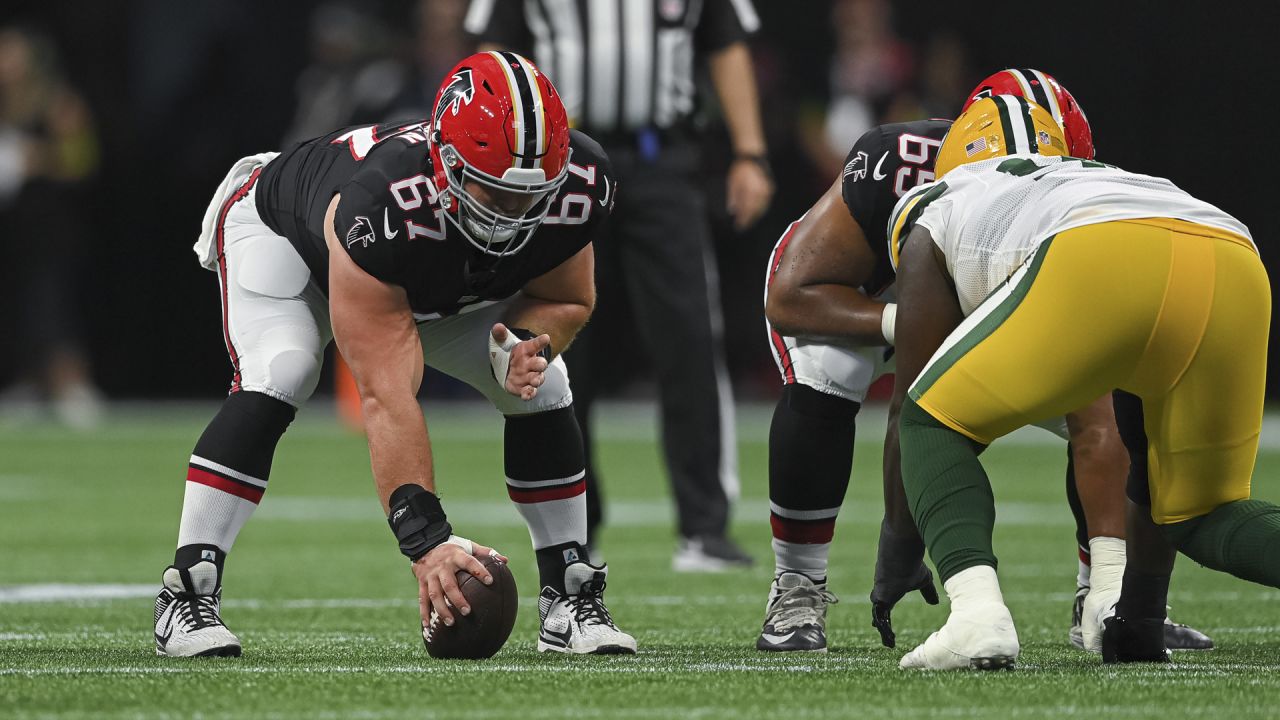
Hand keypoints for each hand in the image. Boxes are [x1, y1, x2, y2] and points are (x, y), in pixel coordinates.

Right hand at [413, 538, 507, 627]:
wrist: (424, 543)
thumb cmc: (452, 548)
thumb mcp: (468, 546)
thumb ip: (485, 552)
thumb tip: (505, 561)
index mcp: (456, 556)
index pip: (469, 562)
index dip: (479, 571)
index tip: (490, 581)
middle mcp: (442, 566)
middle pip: (449, 584)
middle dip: (458, 599)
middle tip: (468, 612)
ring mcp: (430, 575)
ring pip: (434, 594)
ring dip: (442, 610)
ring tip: (451, 623)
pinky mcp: (421, 582)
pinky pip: (422, 600)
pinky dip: (424, 614)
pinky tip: (427, 626)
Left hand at [490, 323, 550, 399]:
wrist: (503, 368)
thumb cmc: (506, 353)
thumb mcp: (501, 342)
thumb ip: (500, 335)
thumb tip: (498, 327)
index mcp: (527, 350)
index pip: (536, 344)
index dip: (541, 341)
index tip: (545, 337)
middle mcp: (531, 363)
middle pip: (541, 363)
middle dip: (541, 364)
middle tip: (541, 365)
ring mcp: (529, 376)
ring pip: (538, 378)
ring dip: (537, 380)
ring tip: (535, 381)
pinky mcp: (524, 388)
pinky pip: (529, 392)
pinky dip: (529, 394)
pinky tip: (527, 396)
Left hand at [726, 157, 773, 230]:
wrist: (752, 157)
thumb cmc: (740, 169)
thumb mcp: (733, 183)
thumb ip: (733, 197)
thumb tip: (732, 211)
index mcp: (750, 190)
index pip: (747, 210)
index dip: (743, 219)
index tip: (738, 226)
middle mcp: (760, 191)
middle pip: (755, 211)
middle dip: (749, 219)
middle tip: (742, 225)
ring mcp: (766, 190)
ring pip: (762, 208)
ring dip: (755, 215)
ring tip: (748, 220)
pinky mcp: (770, 188)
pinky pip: (765, 202)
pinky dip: (760, 208)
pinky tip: (755, 212)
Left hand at [870, 520, 938, 647]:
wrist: (903, 556)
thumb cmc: (912, 565)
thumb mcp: (924, 580)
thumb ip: (928, 591)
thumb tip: (935, 601)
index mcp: (890, 588)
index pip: (885, 602)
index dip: (885, 612)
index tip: (885, 621)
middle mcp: (882, 592)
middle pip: (878, 610)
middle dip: (879, 621)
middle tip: (881, 631)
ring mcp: (879, 595)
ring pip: (878, 616)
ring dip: (883, 630)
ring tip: (888, 643)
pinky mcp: (879, 599)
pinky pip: (880, 618)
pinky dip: (884, 630)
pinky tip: (889, 640)